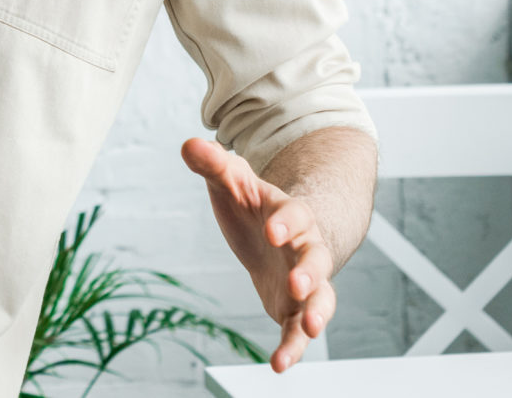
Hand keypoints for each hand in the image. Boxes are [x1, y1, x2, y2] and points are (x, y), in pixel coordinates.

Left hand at [183, 137, 338, 371]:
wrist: (276, 234)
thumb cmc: (253, 206)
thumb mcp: (231, 182)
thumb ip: (214, 164)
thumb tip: (190, 145)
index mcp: (290, 215)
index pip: (295, 215)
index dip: (287, 222)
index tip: (273, 231)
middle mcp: (306, 249)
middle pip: (317, 259)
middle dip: (310, 272)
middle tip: (298, 284)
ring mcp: (305, 282)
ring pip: (321, 298)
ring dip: (318, 313)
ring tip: (309, 328)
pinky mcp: (295, 309)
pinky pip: (299, 330)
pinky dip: (294, 347)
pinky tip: (279, 365)